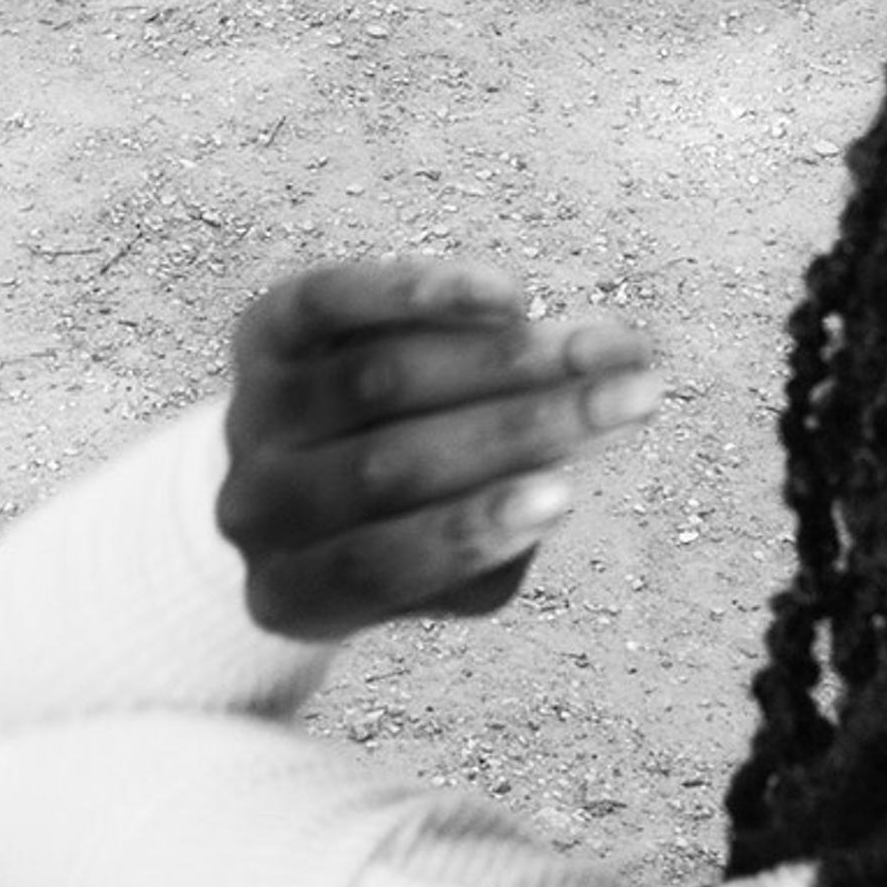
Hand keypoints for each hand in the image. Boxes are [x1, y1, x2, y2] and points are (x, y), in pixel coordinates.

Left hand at [216, 257, 661, 642]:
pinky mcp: (262, 331)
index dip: (471, 533)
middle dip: (524, 429)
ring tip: (605, 347)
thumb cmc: (401, 534)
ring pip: (378, 380)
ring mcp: (252, 414)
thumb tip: (551, 477)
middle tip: (634, 398)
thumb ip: (494, 545)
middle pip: (389, 466)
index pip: (377, 566)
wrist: (298, 474)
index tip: (567, 496)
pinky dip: (422, 293)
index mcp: (289, 593)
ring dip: (505, 360)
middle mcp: (256, 505)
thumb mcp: (446, 573)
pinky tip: (509, 294)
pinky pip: (334, 303)